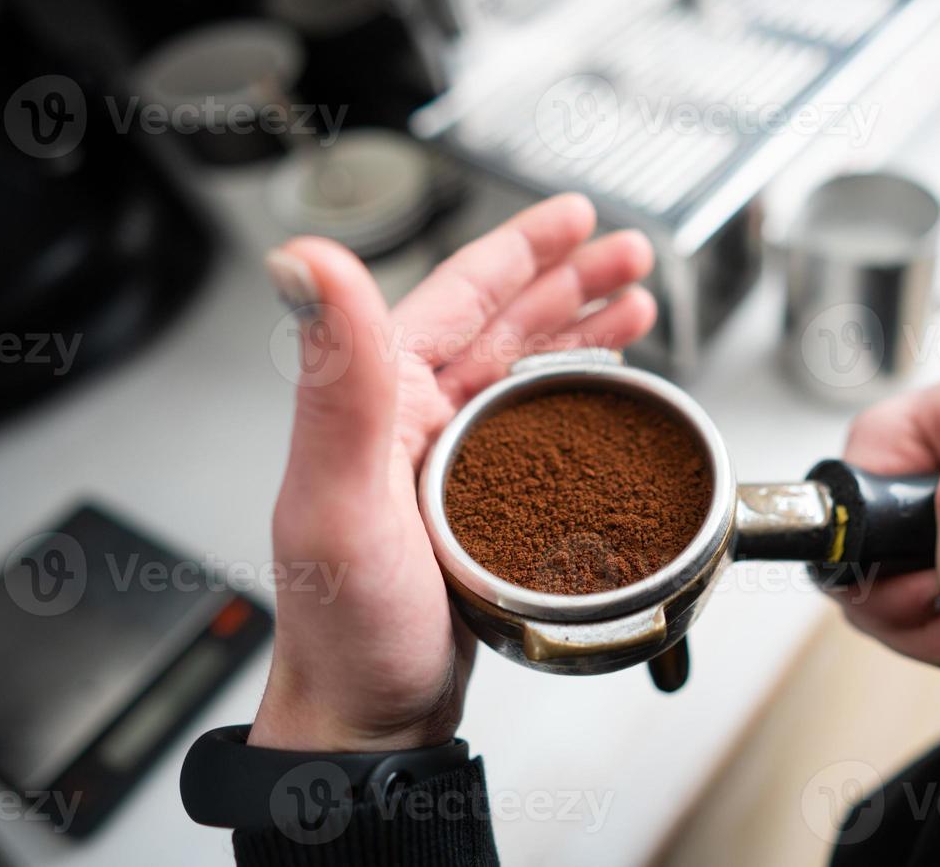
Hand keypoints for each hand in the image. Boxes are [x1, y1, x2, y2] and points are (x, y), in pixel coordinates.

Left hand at [250, 194, 655, 750]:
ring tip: (636, 301)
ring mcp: (443, 458)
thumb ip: (336, 379)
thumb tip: (303, 261)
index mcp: (377, 398)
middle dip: (569, 278)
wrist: (367, 721)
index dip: (522, 249)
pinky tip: (600, 383)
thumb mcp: (341, 500)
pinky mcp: (472, 500)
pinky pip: (532, 422)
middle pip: (499, 321)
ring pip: (520, 365)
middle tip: (629, 253)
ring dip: (577, 326)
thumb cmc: (347, 629)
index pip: (458, 294)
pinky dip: (572, 391)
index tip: (575, 218)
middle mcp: (407, 418)